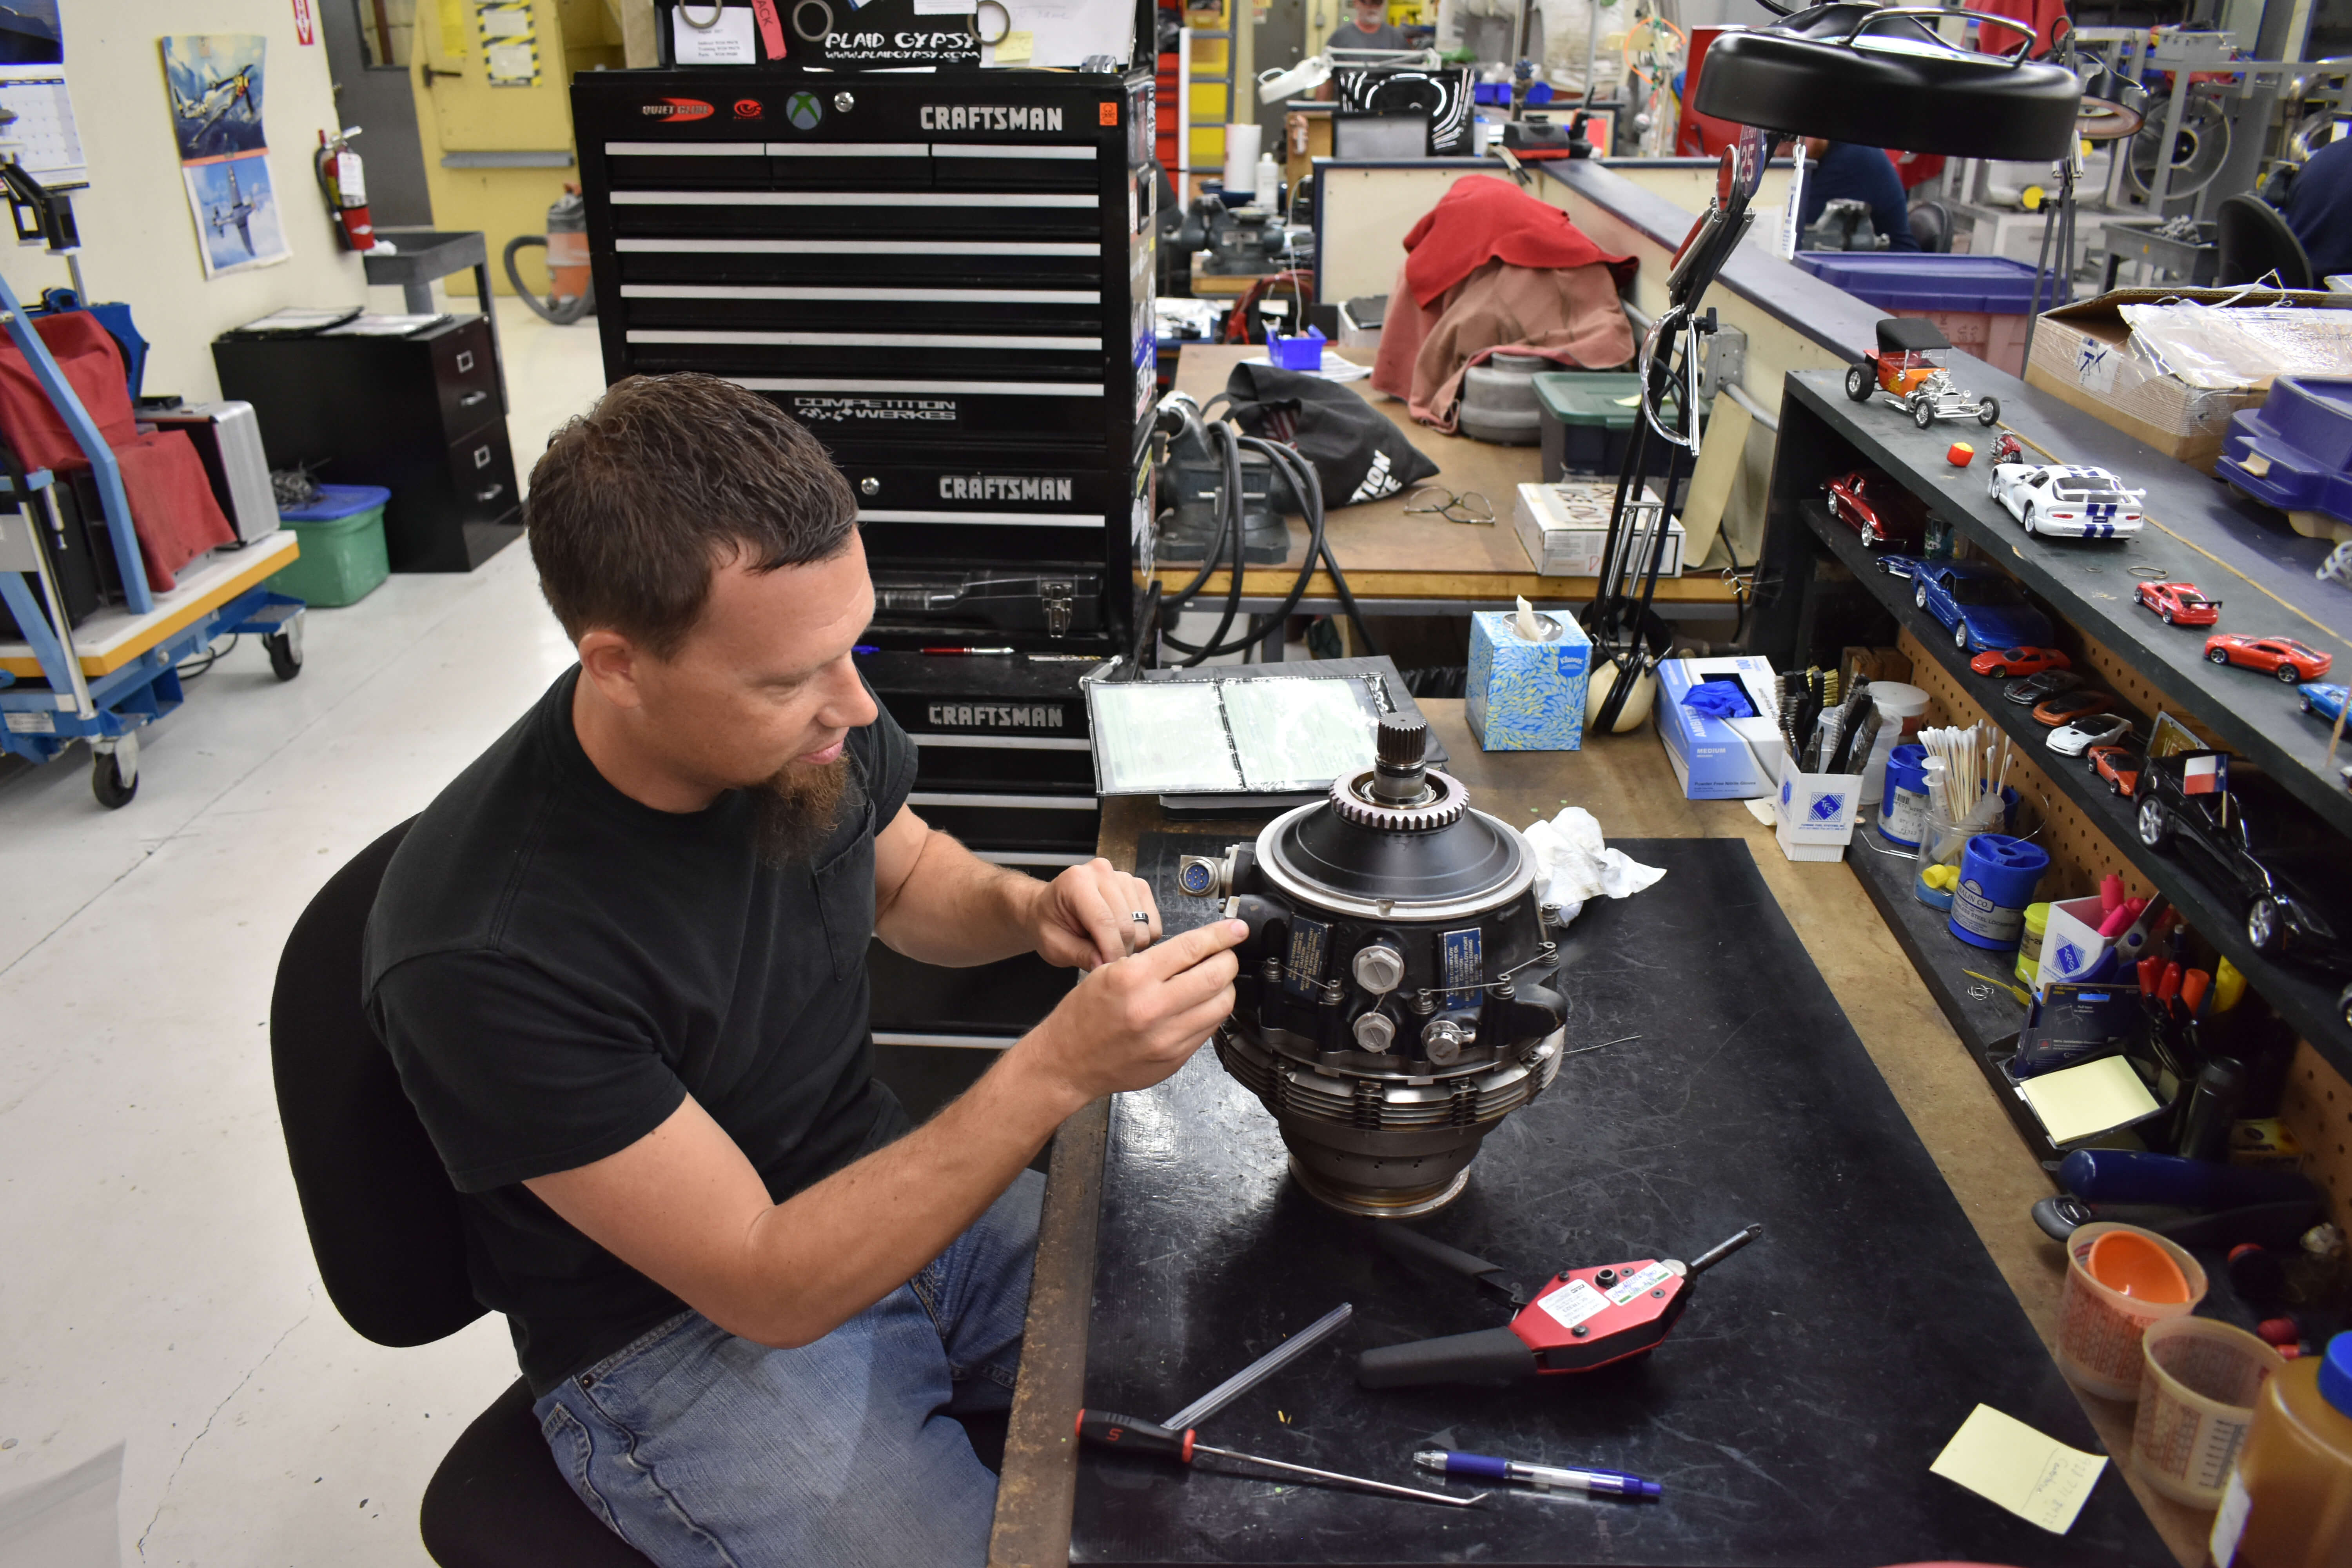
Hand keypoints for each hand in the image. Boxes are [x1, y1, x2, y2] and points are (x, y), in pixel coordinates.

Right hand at [1019, 919, 1245, 1104]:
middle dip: (1228, 960)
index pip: (1192, 948)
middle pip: (1215, 976)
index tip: (1236, 929)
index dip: (1221, 935)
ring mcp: (1167, 1038)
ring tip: (1216, 980)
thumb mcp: (1108, 973)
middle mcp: (1153, 1009)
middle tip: (1226, 954)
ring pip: (1220, 1005)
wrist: (1067, 1063)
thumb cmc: (1082, 1017)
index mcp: (1133, 979)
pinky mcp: (1175, 1059)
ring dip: (1226, 987)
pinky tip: (1202, 1004)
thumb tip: (1196, 950)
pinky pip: (1209, 1030)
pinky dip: (1212, 1012)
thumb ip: (1152, 962)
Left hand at [1031, 857, 1161, 969]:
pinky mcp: (1138, 886)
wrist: (1051, 907)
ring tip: (1109, 946)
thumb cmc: (1050, 924)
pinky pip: (1153, 921)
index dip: (1110, 951)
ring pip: (1143, 925)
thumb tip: (1104, 965)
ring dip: (1132, 944)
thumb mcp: (1054, 945)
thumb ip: (1079, 954)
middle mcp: (1103, 872)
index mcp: (1076, 882)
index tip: (1109, 971)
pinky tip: (1121, 937)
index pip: (1104, 921)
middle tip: (1105, 961)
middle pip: (1127, 924)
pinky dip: (1142, 936)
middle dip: (1120, 951)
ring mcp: (1124, 877)